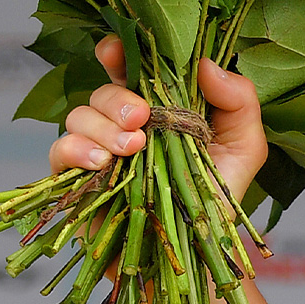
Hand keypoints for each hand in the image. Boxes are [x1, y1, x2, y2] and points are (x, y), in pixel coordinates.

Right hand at [47, 37, 268, 202]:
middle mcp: (125, 126)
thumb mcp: (245, 147)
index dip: (119, 53)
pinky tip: (101, 163)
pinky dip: (75, 151)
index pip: (131, 69)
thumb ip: (238, 101)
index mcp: (161, 110)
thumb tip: (205, 63)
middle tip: (141, 118)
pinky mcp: (78, 181)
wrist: (196, 253)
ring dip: (101, 127)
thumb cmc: (218, 200)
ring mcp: (99, 152)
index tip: (117, 50)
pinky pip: (59, 152)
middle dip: (118, 100)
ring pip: (78, 116)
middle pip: (103, 92)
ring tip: (132, 149)